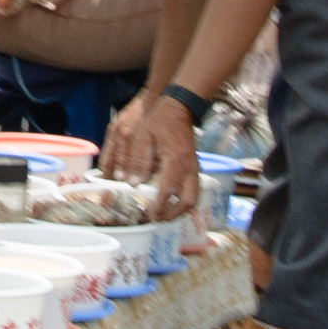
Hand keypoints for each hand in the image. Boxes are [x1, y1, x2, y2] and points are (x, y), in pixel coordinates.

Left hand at [102, 90, 203, 223]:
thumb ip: (138, 160)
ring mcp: (194, 168)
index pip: (169, 190)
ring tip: (163, 216)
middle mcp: (189, 167)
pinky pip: (194, 191)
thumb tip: (133, 183)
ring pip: (194, 198)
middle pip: (188, 201)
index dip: (159, 206)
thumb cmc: (158, 121)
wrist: (178, 108)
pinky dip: (184, 202)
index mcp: (175, 160)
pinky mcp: (194, 168)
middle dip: (173, 215)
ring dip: (180, 211)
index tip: (149, 215)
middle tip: (156, 220)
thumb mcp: (142, 136)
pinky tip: (171, 204)